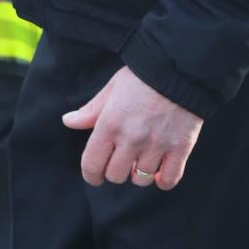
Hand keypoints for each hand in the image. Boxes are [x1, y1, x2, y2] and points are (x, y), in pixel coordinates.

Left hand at [63, 65, 202, 189]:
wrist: (178, 67)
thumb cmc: (141, 76)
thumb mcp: (111, 89)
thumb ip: (90, 110)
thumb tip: (68, 121)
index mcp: (110, 124)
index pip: (92, 165)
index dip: (91, 175)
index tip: (95, 175)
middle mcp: (131, 138)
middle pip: (115, 176)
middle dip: (115, 171)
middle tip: (120, 160)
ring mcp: (156, 145)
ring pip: (140, 180)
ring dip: (138, 174)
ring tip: (140, 160)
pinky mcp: (180, 147)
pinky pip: (169, 179)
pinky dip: (163, 180)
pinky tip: (159, 172)